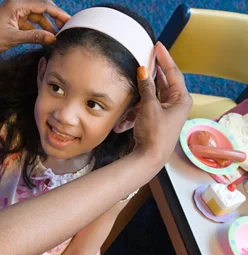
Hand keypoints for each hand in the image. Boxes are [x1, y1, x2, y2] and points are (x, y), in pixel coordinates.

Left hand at [0, 0, 69, 54]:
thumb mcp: (13, 38)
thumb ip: (34, 36)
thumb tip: (52, 38)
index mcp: (17, 4)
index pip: (44, 5)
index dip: (58, 13)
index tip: (69, 21)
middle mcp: (17, 4)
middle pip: (42, 7)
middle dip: (54, 17)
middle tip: (66, 28)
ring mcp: (15, 11)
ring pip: (37, 16)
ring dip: (46, 25)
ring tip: (56, 36)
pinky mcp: (14, 19)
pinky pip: (30, 22)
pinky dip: (37, 29)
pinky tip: (45, 38)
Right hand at [132, 42, 192, 164]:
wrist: (150, 158)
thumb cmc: (154, 133)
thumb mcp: (149, 107)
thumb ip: (146, 87)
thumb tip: (143, 70)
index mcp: (181, 99)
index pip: (172, 72)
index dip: (164, 58)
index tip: (158, 45)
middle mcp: (176, 104)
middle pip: (162, 83)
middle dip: (150, 75)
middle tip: (144, 58)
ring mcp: (167, 113)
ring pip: (151, 97)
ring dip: (138, 98)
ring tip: (128, 93)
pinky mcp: (157, 121)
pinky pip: (145, 109)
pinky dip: (134, 111)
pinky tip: (123, 121)